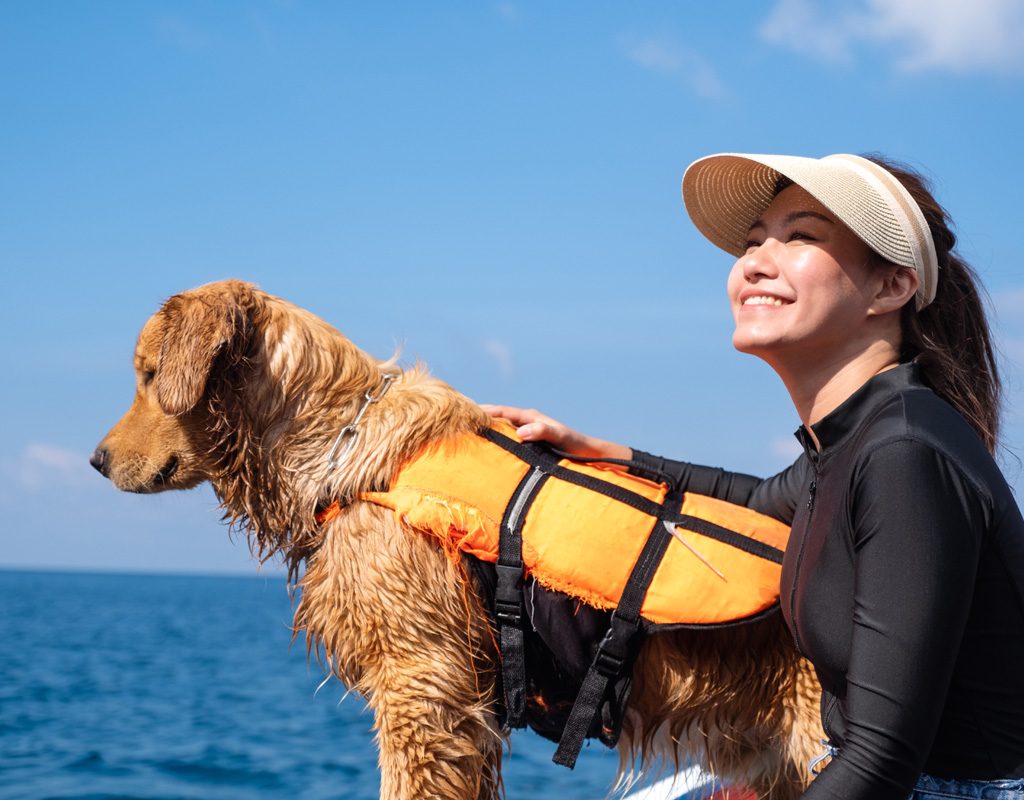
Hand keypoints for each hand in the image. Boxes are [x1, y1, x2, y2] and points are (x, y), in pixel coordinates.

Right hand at [478, 404, 631, 460]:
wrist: (589, 453)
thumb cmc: (575, 444)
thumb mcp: (560, 436)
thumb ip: (543, 431)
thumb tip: (521, 431)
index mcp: (531, 417)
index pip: (502, 411)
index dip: (485, 411)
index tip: (465, 413)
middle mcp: (527, 422)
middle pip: (498, 417)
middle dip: (480, 418)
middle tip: (456, 422)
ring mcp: (527, 432)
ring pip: (501, 428)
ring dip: (486, 430)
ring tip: (465, 436)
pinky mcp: (528, 443)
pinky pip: (507, 439)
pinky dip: (495, 441)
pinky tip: (486, 450)